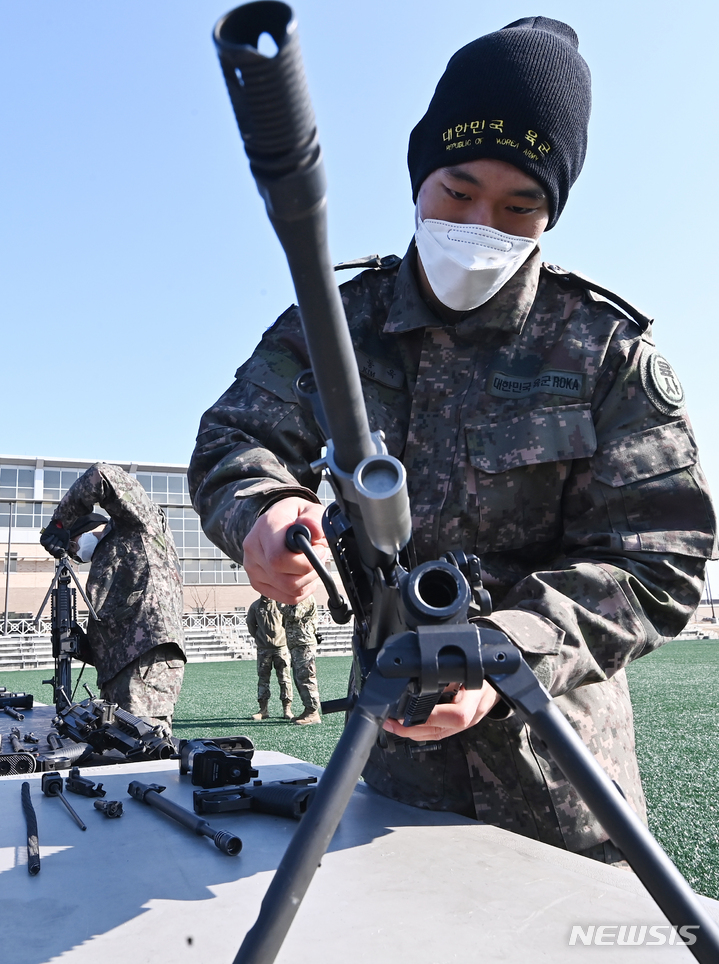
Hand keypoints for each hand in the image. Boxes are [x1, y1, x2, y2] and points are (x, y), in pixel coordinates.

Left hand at [40, 520, 69, 557]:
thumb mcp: (66, 540)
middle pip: (53, 552)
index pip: (57, 555)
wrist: (59, 526)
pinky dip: (50, 539)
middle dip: (58, 545)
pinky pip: (45, 543)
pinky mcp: (42, 541)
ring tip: (56, 537)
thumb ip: (66, 545)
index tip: (62, 548)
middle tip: (60, 539)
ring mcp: (46, 546)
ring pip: (49, 547)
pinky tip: (52, 535)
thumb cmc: (63, 533)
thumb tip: (64, 550)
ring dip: (54, 541)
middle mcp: (51, 549)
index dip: (60, 552)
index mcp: (57, 550)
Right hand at [242, 498, 326, 603]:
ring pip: (289, 590)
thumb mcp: (309, 509)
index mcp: (265, 527)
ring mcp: (253, 568)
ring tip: (310, 563)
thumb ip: (314, 518)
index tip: (319, 550)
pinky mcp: (257, 583)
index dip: (305, 562)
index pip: (279, 558)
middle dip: (311, 572)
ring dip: (308, 580)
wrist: (277, 523)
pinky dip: (302, 590)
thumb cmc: (293, 517)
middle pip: (285, 579)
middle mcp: (253, 549)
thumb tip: (314, 531)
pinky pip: (287, 597)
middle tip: (319, 556)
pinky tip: (304, 574)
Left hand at [382, 681, 500, 742]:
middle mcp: (471, 715)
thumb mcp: (468, 667)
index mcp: (475, 698)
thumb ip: (449, 673)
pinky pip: (439, 733)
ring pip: (437, 735)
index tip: (407, 714)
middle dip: (412, 729)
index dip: (431, 718)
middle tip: (390, 722)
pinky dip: (421, 731)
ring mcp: (466, 724)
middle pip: (441, 730)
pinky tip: (406, 726)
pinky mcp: (459, 726)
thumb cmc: (483, 672)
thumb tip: (425, 674)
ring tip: (392, 725)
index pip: (457, 715)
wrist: (500, 682)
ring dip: (412, 733)